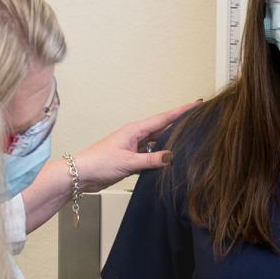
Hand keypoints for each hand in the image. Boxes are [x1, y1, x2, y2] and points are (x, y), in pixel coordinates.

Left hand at [73, 100, 201, 191]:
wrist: (81, 174)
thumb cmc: (98, 163)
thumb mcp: (128, 162)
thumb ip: (151, 160)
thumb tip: (171, 156)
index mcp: (135, 130)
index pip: (163, 118)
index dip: (180, 112)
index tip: (195, 104)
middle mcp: (135, 136)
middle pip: (162, 128)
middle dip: (179, 124)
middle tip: (198, 120)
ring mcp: (133, 147)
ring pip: (157, 142)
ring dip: (170, 142)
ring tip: (188, 139)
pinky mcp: (131, 158)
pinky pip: (150, 154)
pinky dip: (160, 156)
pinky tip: (168, 159)